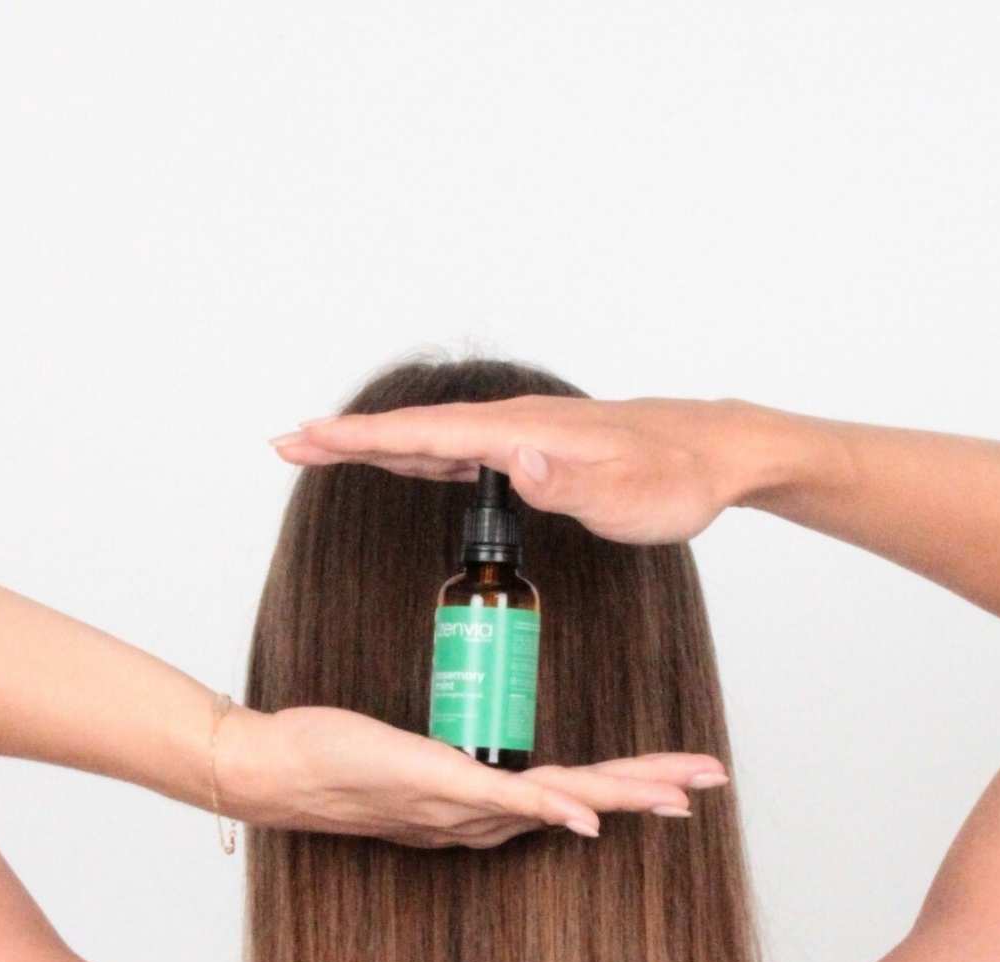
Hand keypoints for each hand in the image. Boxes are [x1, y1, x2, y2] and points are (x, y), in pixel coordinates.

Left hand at [221, 702, 726, 848]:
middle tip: (711, 783)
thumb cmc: (337, 761)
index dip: (630, 792)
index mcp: (483, 811)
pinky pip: (507, 798)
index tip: (680, 785)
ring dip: (623, 798)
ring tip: (678, 794)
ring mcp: (464, 806)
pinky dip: (552, 805)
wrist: (279, 773)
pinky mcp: (440, 784)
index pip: (574, 796)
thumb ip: (455, 768)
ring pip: (562, 800)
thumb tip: (483, 761)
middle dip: (652, 792)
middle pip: (586, 803)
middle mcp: (481, 819)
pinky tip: (587, 814)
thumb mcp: (411, 762)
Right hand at [269, 394, 744, 546]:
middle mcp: (515, 427)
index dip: (363, 441)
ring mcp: (523, 436)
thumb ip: (573, 483)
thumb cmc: (676, 480)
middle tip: (285, 445)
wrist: (714, 453)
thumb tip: (520, 462)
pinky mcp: (535, 451)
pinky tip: (403, 465)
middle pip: (415, 432)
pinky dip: (419, 456)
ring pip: (433, 439)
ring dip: (375, 447)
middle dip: (347, 439)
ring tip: (320, 451)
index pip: (426, 436)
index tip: (307, 439)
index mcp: (523, 435)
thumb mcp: (629, 496)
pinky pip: (460, 451)